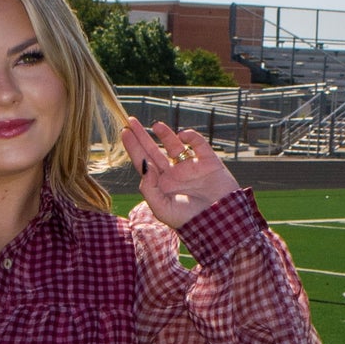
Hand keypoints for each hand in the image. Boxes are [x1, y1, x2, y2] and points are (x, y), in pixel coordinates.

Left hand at [120, 117, 240, 229]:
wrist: (220, 222)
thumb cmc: (189, 220)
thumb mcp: (162, 209)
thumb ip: (149, 188)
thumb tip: (144, 165)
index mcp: (161, 185)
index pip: (143, 163)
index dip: (133, 148)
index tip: (124, 133)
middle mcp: (173, 174)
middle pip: (153, 151)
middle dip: (142, 136)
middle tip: (130, 121)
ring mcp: (190, 166)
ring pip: (174, 145)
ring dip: (165, 134)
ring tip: (155, 125)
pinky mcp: (207, 161)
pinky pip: (198, 144)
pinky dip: (191, 137)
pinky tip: (182, 135)